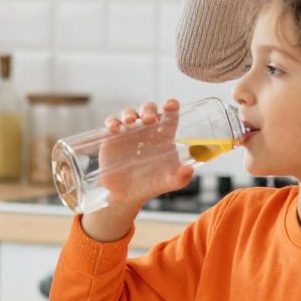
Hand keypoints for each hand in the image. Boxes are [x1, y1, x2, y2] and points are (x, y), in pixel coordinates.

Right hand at [79, 100, 193, 244]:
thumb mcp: (169, 182)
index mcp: (164, 135)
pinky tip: (114, 129)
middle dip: (148, 109)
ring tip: (130, 122)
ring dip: (129, 113)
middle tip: (148, 119)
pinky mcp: (112, 137)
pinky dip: (112, 122)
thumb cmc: (151, 185)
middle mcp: (147, 130)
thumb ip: (180, 177)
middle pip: (148, 109)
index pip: (169, 115)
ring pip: (129, 113)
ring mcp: (129, 132)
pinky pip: (112, 123)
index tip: (171, 105)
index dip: (171, 106)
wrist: (126, 195)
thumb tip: (188, 170)